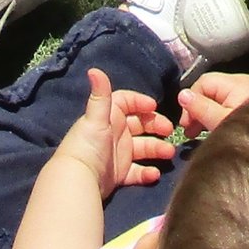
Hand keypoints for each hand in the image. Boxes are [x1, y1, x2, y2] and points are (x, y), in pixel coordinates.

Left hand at [54, 68, 175, 198]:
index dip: (140, 102)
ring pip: (143, 148)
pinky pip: (138, 171)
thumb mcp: (96, 118)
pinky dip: (147, 172)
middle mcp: (114, 133)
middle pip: (139, 124)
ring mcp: (118, 154)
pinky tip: (155, 173)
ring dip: (157, 149)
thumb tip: (94, 69)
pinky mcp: (120, 174)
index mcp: (108, 116)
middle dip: (155, 126)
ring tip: (169, 153)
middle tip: (169, 131)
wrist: (79, 179)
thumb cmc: (88, 144)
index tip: (154, 106)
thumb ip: (100, 95)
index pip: (126, 102)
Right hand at [178, 71, 248, 138]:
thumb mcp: (221, 121)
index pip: (203, 82)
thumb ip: (201, 107)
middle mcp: (243, 85)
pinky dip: (219, 119)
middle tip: (189, 132)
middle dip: (197, 110)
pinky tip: (215, 133)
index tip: (185, 124)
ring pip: (220, 101)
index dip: (190, 100)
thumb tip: (181, 94)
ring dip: (206, 116)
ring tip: (197, 135)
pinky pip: (230, 109)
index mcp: (235, 83)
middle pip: (211, 91)